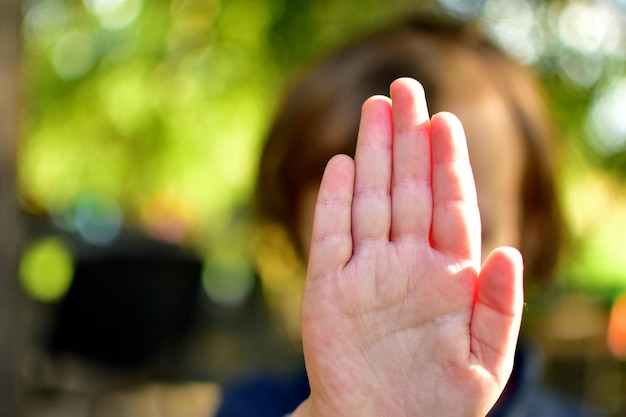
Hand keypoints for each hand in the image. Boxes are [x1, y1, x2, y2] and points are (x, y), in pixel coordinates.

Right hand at [293, 78, 523, 416]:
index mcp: (448, 277)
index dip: (447, 163)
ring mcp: (366, 273)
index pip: (449, 206)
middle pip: (408, 189)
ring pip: (370, 200)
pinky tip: (341, 165)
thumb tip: (508, 252)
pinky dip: (334, 200)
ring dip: (372, 155)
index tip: (445, 121)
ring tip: (376, 108)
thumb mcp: (486, 364)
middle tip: (406, 88)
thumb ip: (500, 309)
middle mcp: (407, 265)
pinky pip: (331, 236)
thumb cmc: (439, 404)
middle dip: (408, 139)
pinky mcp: (329, 289)